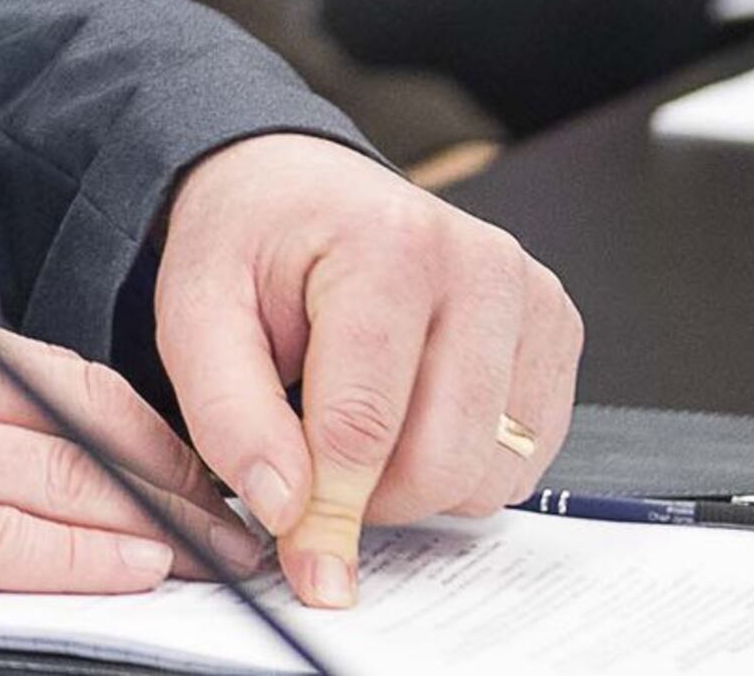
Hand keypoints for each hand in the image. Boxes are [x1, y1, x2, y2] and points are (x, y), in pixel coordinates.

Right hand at [0, 329, 267, 605]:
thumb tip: (25, 453)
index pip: (60, 376)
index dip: (141, 427)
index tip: (195, 466)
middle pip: (71, 433)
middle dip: (164, 485)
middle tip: (230, 525)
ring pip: (51, 485)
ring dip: (138, 526)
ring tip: (197, 557)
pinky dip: (67, 559)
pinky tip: (116, 572)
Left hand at [155, 134, 580, 610]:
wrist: (298, 188)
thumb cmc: (252, 244)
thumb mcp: (197, 314)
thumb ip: (230, 416)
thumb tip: (287, 512)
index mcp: (387, 245)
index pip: (365, 423)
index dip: (327, 510)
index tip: (304, 565)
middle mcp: (479, 264)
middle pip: (444, 461)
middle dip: (373, 498)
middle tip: (316, 475)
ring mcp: (531, 296)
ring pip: (491, 473)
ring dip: (418, 484)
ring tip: (358, 425)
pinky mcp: (557, 330)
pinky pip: (524, 460)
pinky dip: (464, 465)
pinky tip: (412, 414)